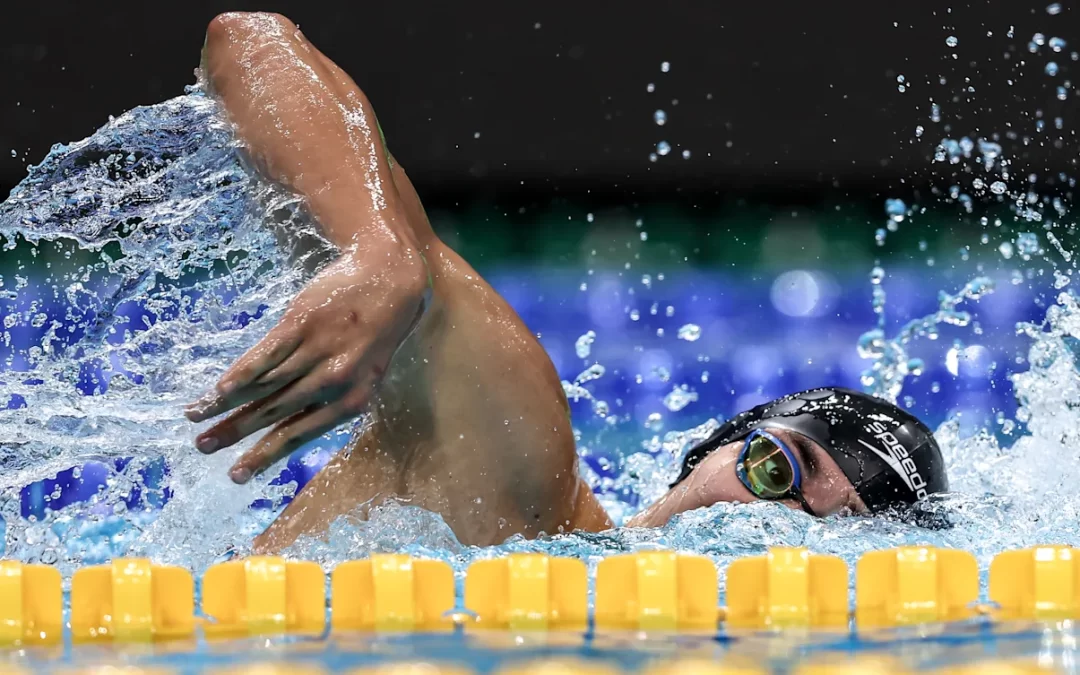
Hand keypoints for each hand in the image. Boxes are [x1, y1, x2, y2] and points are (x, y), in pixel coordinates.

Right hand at [185, 232, 428, 482]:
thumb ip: (329, 399)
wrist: (391, 279)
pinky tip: (218, 389)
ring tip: (195, 417)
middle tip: (202, 448)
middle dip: (235, 432)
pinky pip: (265, 355)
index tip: (235, 475)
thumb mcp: (365, 375)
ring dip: (224, 404)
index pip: (298, 435)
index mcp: (352, 402)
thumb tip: (283, 424)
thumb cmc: (375, 335)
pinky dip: (239, 374)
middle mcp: (334, 381)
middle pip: (273, 412)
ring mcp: (317, 351)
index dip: (263, 455)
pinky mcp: (302, 323)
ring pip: (263, 386)